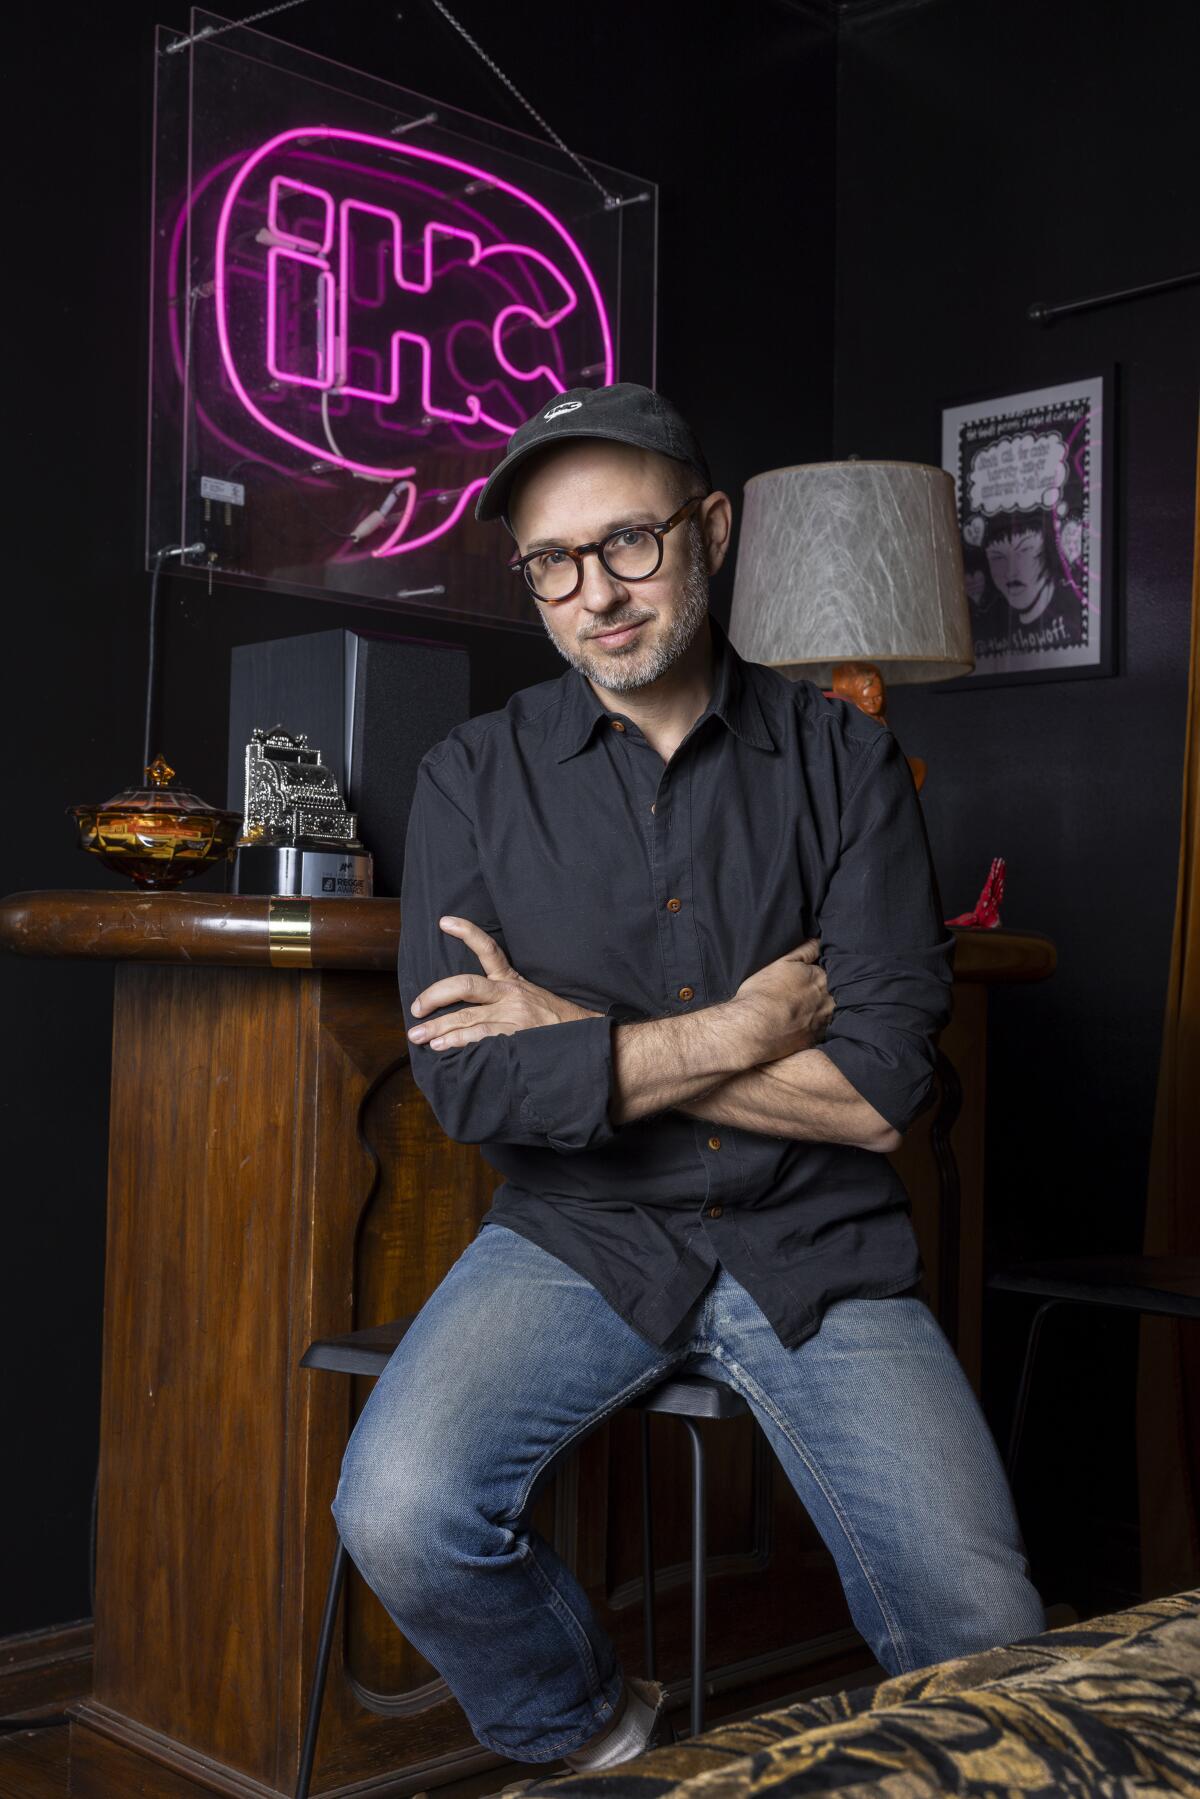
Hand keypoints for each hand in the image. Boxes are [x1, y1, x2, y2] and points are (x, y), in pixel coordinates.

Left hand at [406, 915, 601, 1050]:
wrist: (586, 1039)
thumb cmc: (556, 1021)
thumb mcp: (533, 997)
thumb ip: (505, 996)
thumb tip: (473, 1003)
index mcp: (513, 981)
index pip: (488, 948)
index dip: (466, 932)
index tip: (444, 921)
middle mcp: (510, 995)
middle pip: (464, 985)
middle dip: (434, 996)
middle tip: (415, 1008)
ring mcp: (512, 1016)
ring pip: (465, 1017)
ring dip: (437, 1027)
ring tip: (418, 1035)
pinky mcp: (515, 1037)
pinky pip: (480, 1037)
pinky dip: (458, 1041)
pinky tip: (442, 1047)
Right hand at [726, 938, 833, 1062]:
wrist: (754, 1029)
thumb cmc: (762, 994)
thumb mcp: (781, 963)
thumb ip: (805, 951)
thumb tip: (819, 941)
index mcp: (821, 978)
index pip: (830, 971)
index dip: (820, 972)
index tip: (808, 977)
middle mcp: (828, 999)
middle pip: (834, 991)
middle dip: (825, 990)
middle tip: (803, 993)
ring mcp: (824, 1021)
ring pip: (830, 1010)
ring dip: (822, 1008)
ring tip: (802, 1009)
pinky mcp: (816, 1039)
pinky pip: (823, 1030)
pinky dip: (816, 1026)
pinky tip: (801, 1024)